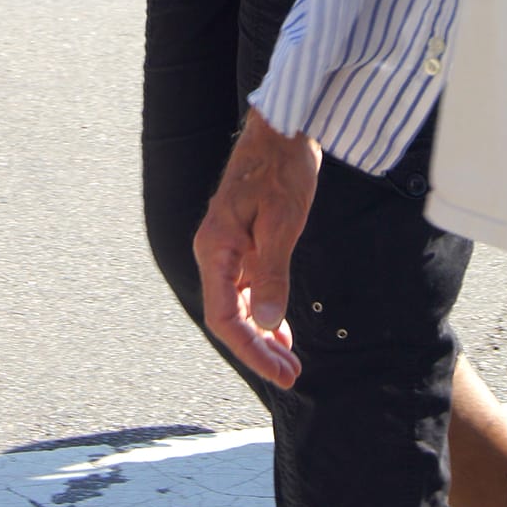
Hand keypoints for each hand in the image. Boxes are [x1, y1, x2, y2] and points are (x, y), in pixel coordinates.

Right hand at [193, 110, 321, 388]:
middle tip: (292, 374)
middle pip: (229, 317)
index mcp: (216, 248)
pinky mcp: (244, 243)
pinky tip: (281, 331)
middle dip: (258, 350)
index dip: (250, 350)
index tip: (280, 372)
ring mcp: (228, 249)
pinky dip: (264, 312)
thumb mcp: (282, 222)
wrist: (283, 132)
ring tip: (290, 361)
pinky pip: (248, 289)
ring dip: (262, 335)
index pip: (224, 317)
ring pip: (238, 306)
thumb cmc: (280, 169)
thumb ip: (272, 274)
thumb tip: (268, 324)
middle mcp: (215, 252)